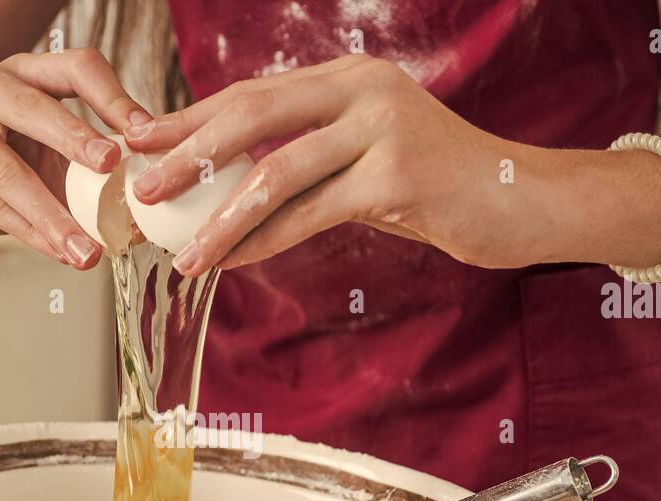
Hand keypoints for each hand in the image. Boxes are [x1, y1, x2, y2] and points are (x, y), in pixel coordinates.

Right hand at [0, 49, 150, 266]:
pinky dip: (26, 230)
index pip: (75, 67)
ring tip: (89, 252)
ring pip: (9, 168)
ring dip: (54, 214)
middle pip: (36, 104)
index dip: (113, 97)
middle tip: (113, 167)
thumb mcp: (45, 165)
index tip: (146, 135)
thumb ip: (89, 174)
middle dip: (77, 138)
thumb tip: (154, 210)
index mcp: (23, 74)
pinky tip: (55, 251)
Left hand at [124, 54, 544, 275]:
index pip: (252, 94)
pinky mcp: (398, 178)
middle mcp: (362, 90)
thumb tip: (236, 184)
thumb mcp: (368, 157)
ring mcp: (382, 130)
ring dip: (220, 218)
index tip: (140, 142)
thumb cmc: (438, 186)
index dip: (191, 118)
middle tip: (140, 189)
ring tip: (182, 254)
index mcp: (348, 78)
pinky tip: (233, 263)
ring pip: (277, 173)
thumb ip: (312, 158)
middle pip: (252, 117)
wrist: (520, 201)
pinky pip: (312, 215)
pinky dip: (266, 242)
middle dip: (188, 154)